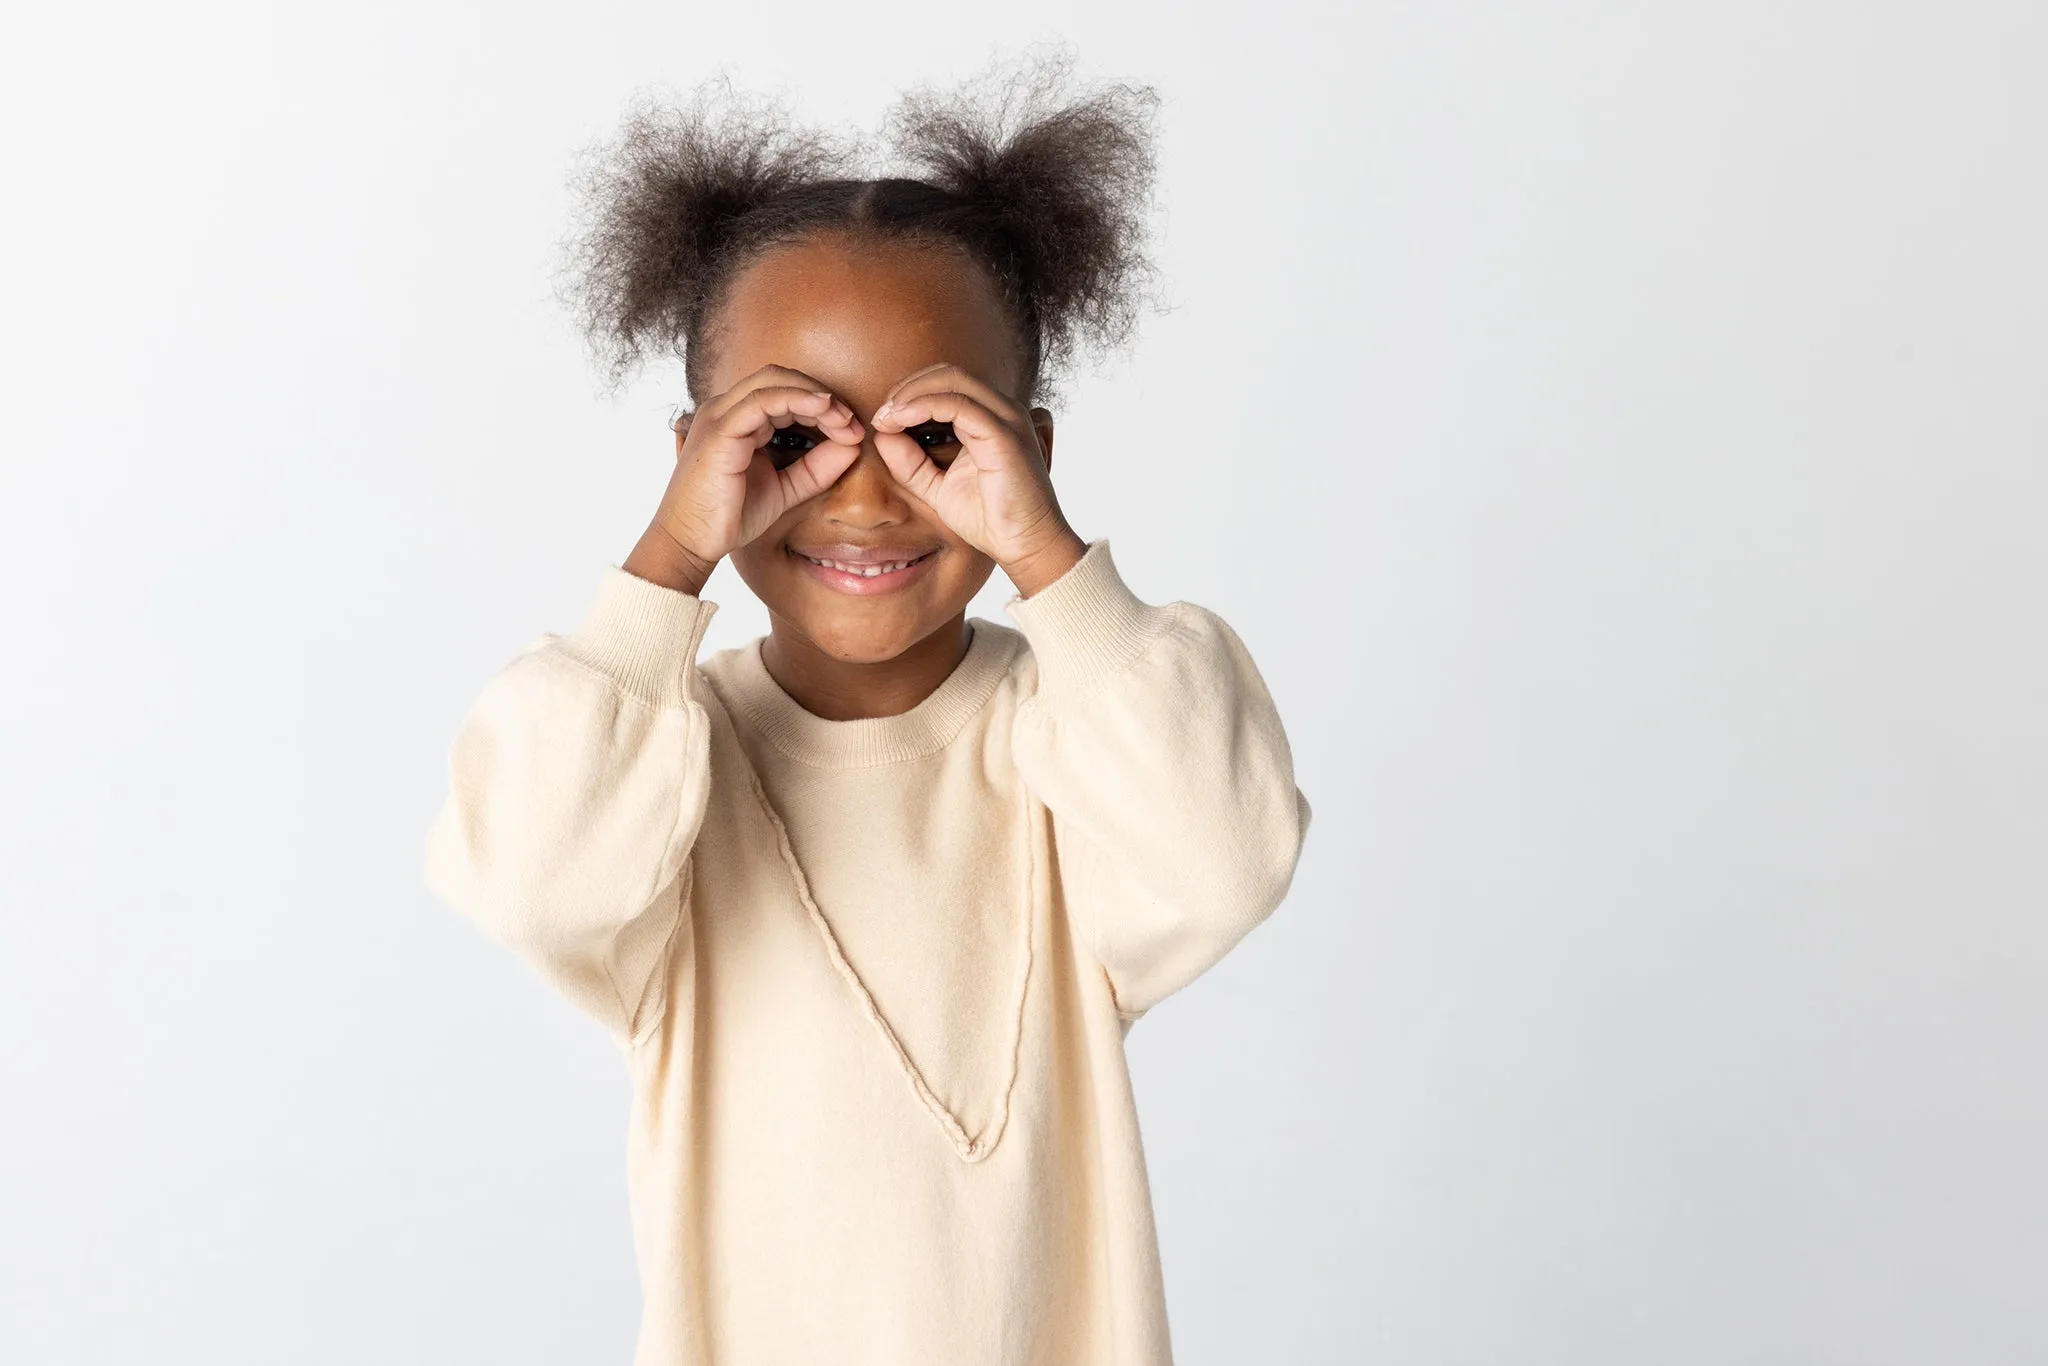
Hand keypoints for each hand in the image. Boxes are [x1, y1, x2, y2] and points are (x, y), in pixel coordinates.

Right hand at [626, 365, 864, 592]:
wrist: (692, 542)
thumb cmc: (730, 515)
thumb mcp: (787, 487)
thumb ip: (817, 467)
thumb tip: (854, 446)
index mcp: (738, 418)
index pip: (784, 391)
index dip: (822, 403)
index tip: (852, 429)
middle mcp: (726, 409)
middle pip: (781, 377)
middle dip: (822, 395)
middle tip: (852, 422)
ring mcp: (720, 415)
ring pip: (773, 381)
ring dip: (816, 397)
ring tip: (844, 420)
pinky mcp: (719, 430)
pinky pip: (762, 401)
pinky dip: (797, 400)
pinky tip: (824, 411)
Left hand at [868, 363, 1085, 595]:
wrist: (1024, 546)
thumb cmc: (990, 519)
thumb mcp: (936, 487)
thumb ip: (910, 462)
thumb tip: (883, 433)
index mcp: (991, 418)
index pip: (947, 384)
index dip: (910, 393)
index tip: (883, 419)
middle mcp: (1002, 411)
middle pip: (947, 374)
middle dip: (907, 387)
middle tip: (882, 414)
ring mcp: (1006, 419)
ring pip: (952, 381)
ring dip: (911, 394)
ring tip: (886, 417)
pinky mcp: (1003, 434)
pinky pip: (957, 405)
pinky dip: (923, 406)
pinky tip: (900, 421)